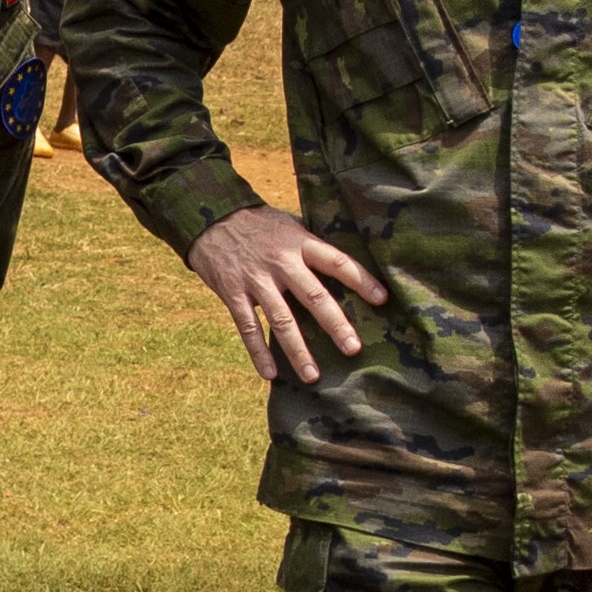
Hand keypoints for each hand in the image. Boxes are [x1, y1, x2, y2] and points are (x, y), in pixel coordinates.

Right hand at [188, 206, 387, 383]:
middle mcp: (281, 262)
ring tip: (313, 376)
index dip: (361, 279)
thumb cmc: (258, 223)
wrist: (209, 215)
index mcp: (300, 243)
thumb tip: (344, 267)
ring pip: (281, 319)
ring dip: (298, 350)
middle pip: (314, 296)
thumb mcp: (289, 226)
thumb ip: (312, 247)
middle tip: (353, 349)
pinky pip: (247, 326)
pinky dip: (258, 352)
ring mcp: (256, 279)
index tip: (382, 299)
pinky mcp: (232, 292)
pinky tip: (270, 374)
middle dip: (335, 324)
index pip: (337, 262)